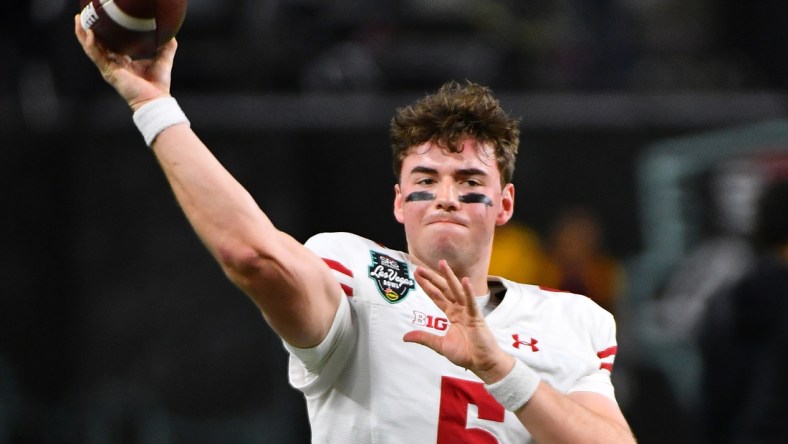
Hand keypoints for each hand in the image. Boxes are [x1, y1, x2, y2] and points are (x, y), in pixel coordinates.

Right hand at [73, 15, 175, 110]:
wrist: (155, 100)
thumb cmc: (158, 85)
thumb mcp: (163, 59)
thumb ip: (167, 47)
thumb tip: (171, 34)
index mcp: (123, 62)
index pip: (109, 45)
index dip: (103, 33)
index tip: (100, 20)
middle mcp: (114, 64)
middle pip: (96, 45)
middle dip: (87, 30)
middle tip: (81, 16)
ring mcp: (109, 68)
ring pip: (91, 48)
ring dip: (83, 34)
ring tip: (78, 20)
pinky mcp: (109, 72)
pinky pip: (96, 55)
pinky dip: (91, 44)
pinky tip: (89, 33)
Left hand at [403, 260, 514, 382]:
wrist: (482, 363)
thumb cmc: (466, 353)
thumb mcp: (439, 345)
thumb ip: (424, 338)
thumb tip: (405, 336)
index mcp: (452, 314)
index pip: (437, 296)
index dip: (427, 286)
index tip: (417, 275)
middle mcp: (459, 309)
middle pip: (444, 290)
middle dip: (432, 278)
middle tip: (420, 268)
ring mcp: (468, 311)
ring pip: (457, 291)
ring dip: (449, 277)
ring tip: (441, 264)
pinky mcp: (477, 317)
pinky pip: (472, 303)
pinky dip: (468, 292)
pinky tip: (464, 280)